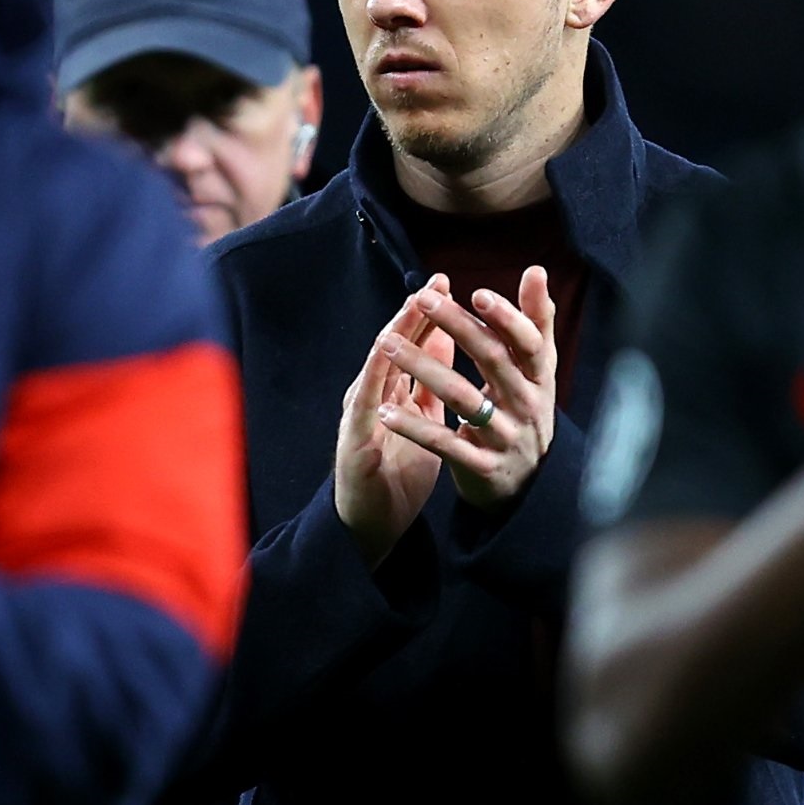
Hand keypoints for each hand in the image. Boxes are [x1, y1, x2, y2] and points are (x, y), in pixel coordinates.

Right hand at [332, 298, 452, 562]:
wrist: (372, 522)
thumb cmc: (397, 470)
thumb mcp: (422, 419)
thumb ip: (429, 381)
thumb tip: (445, 339)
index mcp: (395, 390)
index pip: (412, 343)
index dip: (430, 313)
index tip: (450, 283)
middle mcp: (374, 394)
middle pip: (394, 344)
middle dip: (415, 311)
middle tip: (435, 282)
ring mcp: (360, 414)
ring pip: (377, 365)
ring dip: (394, 334)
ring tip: (411, 307)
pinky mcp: (353, 439)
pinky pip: (365, 404)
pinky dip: (375, 379)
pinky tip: (383, 358)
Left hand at [376, 267, 561, 509]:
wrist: (529, 483)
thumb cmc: (526, 410)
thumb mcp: (537, 370)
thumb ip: (536, 322)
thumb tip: (536, 270)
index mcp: (539, 377)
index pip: (527, 342)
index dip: (507, 318)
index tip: (478, 292)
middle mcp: (526, 405)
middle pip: (492, 360)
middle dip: (457, 327)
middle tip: (422, 299)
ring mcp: (504, 437)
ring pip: (462, 398)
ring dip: (423, 368)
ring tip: (388, 345)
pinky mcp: (481, 466)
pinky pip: (445, 444)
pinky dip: (415, 428)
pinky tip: (386, 411)